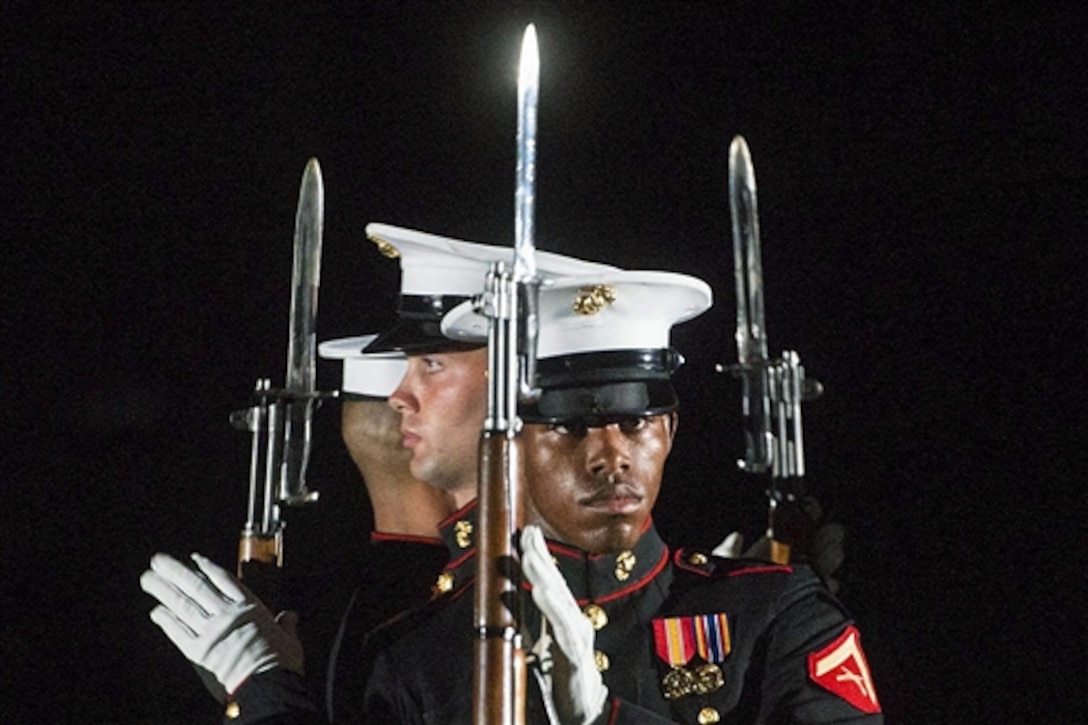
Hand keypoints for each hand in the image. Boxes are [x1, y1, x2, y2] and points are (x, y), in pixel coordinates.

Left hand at [139, 553, 303, 696]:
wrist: (267, 683)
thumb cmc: (281, 663)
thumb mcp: (289, 640)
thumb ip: (287, 626)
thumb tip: (291, 617)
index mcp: (250, 608)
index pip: (224, 581)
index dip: (207, 567)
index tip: (193, 558)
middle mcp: (227, 615)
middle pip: (197, 587)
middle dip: (176, 572)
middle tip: (158, 561)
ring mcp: (211, 632)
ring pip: (184, 605)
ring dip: (164, 591)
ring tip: (149, 579)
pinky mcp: (199, 652)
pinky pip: (179, 633)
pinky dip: (167, 621)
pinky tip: (156, 612)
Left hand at [520, 525, 607, 724]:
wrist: (582, 711)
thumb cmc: (558, 673)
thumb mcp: (538, 641)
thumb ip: (525, 618)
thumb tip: (504, 593)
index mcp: (562, 616)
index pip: (549, 579)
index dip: (538, 554)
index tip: (526, 530)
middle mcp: (573, 620)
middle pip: (555, 583)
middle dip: (540, 556)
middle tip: (527, 532)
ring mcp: (577, 636)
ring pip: (559, 601)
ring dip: (543, 577)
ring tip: (530, 557)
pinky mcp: (575, 656)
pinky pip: (563, 629)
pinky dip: (552, 609)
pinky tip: (540, 593)